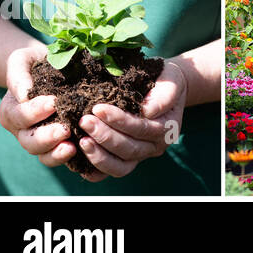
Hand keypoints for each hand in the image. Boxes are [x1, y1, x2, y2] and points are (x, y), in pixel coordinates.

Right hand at [0, 45, 74, 168]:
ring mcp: (42, 139)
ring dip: (57, 153)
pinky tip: (82, 150)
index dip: (35, 112)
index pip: (20, 116)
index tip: (53, 102)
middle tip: (64, 130)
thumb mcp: (22, 60)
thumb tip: (24, 94)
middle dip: (46, 138)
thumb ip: (18, 75)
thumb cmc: (36, 62)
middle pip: (30, 141)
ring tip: (71, 147)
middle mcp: (24, 130)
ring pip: (44, 155)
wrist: (55, 67)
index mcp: (12, 111)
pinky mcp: (61, 143)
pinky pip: (61, 156)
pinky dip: (69, 157)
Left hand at [76, 60, 186, 180]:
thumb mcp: (171, 80)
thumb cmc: (164, 81)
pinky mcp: (128, 161)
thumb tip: (148, 111)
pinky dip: (97, 170)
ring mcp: (142, 156)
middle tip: (84, 121)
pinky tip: (81, 159)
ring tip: (81, 140)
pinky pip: (112, 171)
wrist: (164, 89)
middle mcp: (156, 146)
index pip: (141, 128)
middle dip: (104, 136)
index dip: (119, 121)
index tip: (98, 108)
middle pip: (129, 149)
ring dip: (99, 154)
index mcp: (167, 128)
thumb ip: (164, 95)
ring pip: (120, 166)